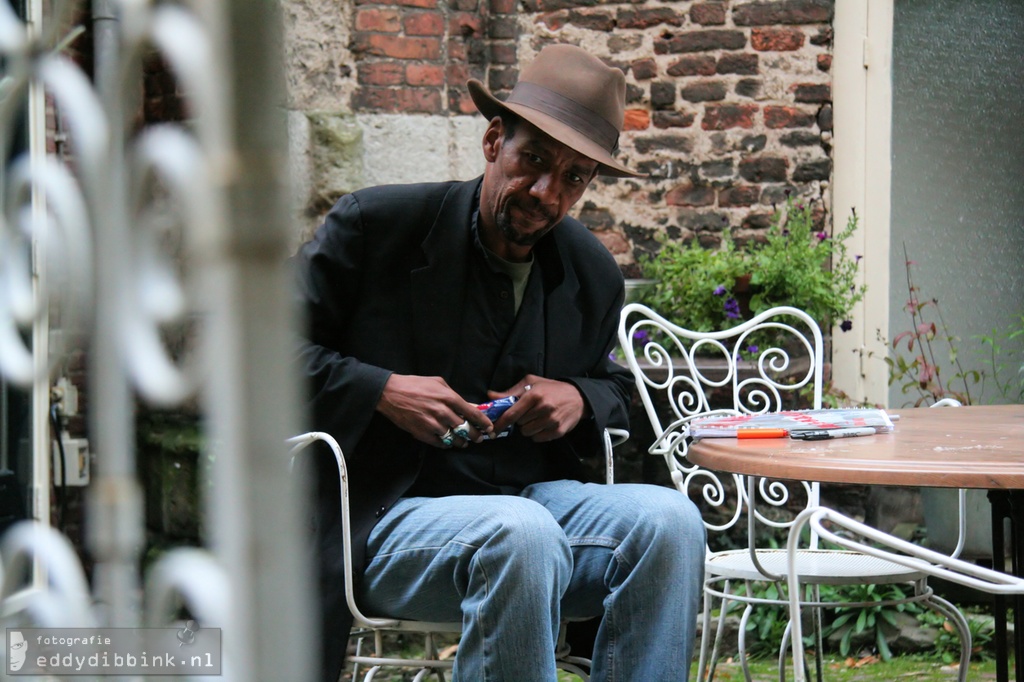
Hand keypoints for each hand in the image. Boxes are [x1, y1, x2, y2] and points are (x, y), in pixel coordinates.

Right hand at [378, 374, 492, 447]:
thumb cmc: (415, 385)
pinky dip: (446, 444)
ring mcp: (432, 424)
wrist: (390, 393)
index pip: (472, 413)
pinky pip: (440, 443)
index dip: (483, 422)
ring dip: (461, 442)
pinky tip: (448, 442)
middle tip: (478, 438)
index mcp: (448, 397)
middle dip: (475, 435)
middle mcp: (442, 412)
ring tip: (464, 442)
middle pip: (465, 429)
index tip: (489, 428)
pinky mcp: (422, 433)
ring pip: (454, 438)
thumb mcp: (438, 383)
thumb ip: (455, 395)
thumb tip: (471, 405)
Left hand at [488, 375, 585, 442]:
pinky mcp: (558, 431)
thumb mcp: (531, 383)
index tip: (492, 429)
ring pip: (527, 433)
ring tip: (536, 418)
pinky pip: (538, 438)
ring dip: (528, 428)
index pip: (512, 414)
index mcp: (534, 395)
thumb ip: (510, 392)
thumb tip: (490, 395)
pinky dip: (537, 434)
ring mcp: (552, 421)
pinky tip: (543, 424)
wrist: (578, 397)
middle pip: (519, 424)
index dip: (500, 423)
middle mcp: (544, 408)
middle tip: (527, 413)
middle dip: (519, 420)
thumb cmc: (551, 388)